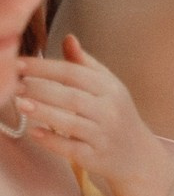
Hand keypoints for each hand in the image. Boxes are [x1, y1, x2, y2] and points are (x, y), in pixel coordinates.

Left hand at [17, 36, 162, 195]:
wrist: (137, 154)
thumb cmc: (116, 115)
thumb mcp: (108, 87)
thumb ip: (85, 65)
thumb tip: (68, 38)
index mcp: (111, 89)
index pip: (74, 73)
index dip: (44, 67)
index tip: (18, 63)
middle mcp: (110, 110)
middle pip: (71, 97)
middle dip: (39, 89)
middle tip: (13, 84)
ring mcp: (103, 135)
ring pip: (71, 122)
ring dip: (43, 112)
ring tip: (19, 104)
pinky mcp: (95, 156)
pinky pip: (71, 148)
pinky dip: (52, 140)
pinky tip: (35, 132)